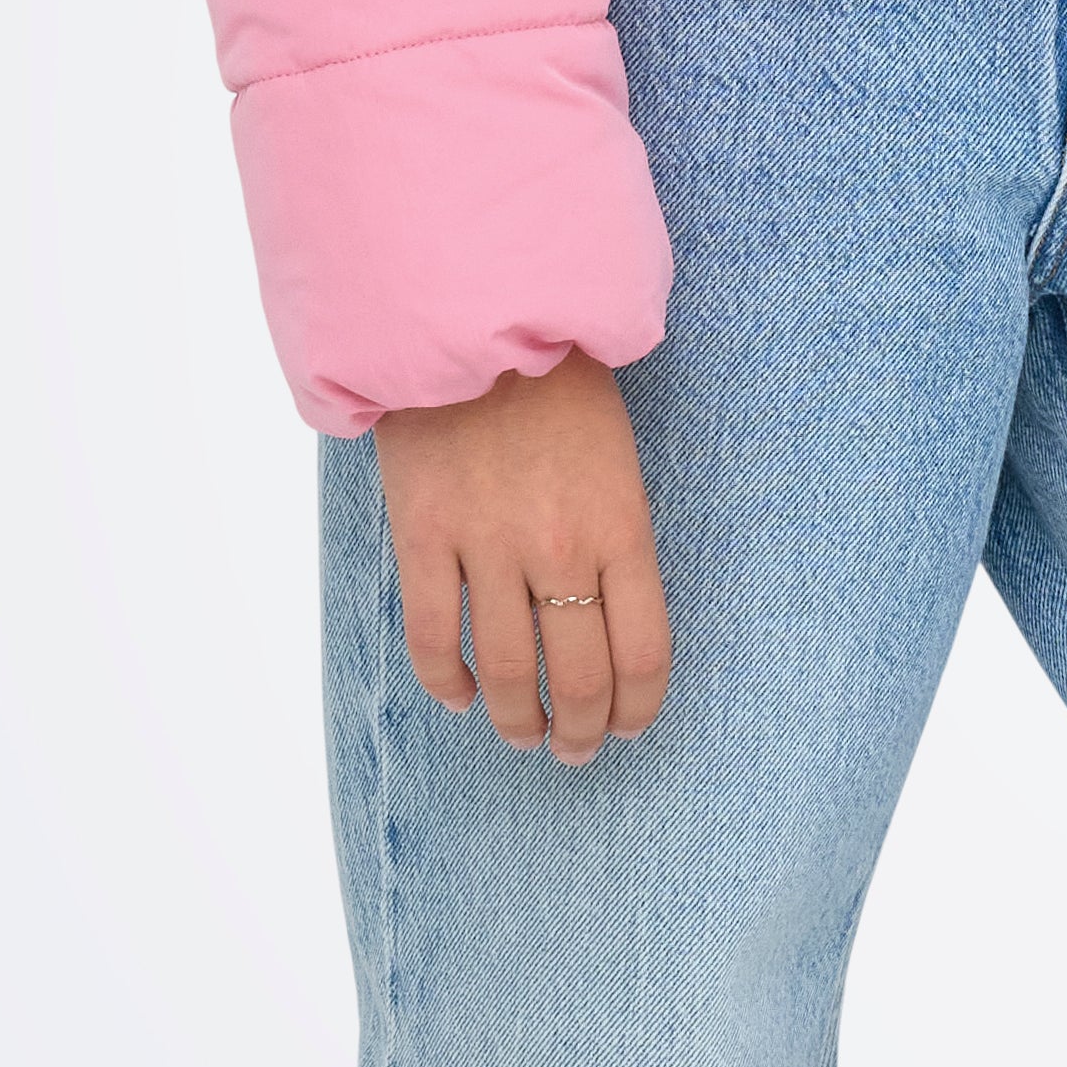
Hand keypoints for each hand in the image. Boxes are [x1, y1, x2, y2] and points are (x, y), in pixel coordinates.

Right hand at [371, 354, 672, 762]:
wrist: (474, 317)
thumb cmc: (558, 383)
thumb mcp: (618, 460)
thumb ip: (617, 537)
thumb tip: (609, 616)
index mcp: (621, 527)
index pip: (644, 654)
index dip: (638, 708)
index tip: (629, 726)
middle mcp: (559, 548)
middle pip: (581, 679)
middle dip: (583, 731)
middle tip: (576, 749)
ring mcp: (487, 546)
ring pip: (508, 674)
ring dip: (519, 722)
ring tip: (524, 736)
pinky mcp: (423, 537)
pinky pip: (434, 637)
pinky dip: (448, 683)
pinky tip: (462, 695)